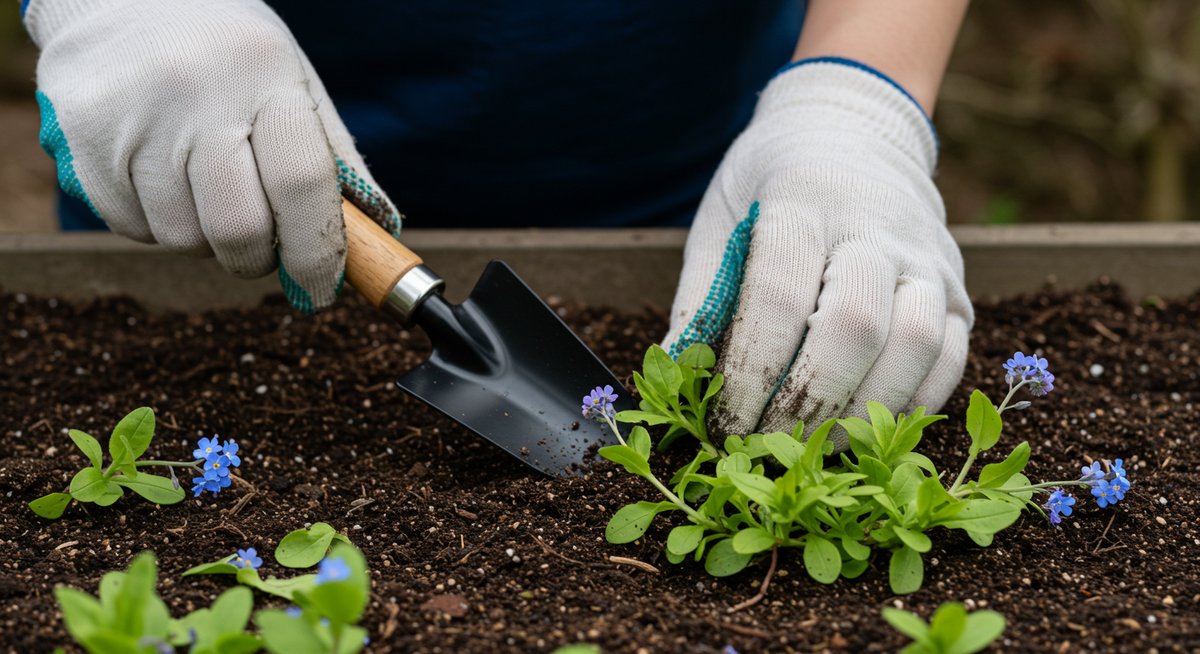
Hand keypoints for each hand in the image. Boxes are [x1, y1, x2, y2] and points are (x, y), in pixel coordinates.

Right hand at [25, 0, 400, 311]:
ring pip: (183, 239)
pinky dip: (160, 224)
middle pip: (238, 228)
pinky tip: (165, 179)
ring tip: (210, 192)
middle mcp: (195, 93)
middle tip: (263, 247)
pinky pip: (134, 227)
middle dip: (258, 259)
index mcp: (264, 75)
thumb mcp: (293, 83)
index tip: (321, 285)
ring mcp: (132, 117)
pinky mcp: (84, 139)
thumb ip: (336, 162)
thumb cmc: (230, 54)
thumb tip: (376, 239)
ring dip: (207, 241)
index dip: (317, 251)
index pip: (301, 183)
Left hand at [663, 60, 971, 448]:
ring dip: (864, 412)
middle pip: (854, 324)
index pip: (777, 295)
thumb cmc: (771, 189)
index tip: (720, 420)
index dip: (748, 370)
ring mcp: (927, 258)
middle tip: (765, 445)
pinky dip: (910, 406)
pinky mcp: (959, 290)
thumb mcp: (720, 223)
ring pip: (917, 344)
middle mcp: (875, 227)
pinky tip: (863, 431)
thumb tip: (674, 384)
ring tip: (815, 448)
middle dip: (805, 401)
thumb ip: (699, 302)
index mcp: (801, 200)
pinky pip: (951, 358)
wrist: (854, 134)